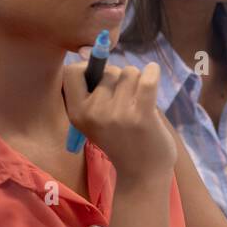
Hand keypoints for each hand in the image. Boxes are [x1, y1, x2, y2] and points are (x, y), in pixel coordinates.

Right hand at [63, 57, 175, 182]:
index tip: (100, 77)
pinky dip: (152, 72)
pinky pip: (147, 79)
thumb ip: (93, 92)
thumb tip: (90, 50)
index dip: (87, 67)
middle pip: (108, 70)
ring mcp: (117, 114)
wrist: (142, 175)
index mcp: (77, 113)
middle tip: (126, 101)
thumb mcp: (95, 121)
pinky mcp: (141, 115)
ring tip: (139, 103)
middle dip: (120, 79)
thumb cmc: (121, 142)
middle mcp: (93, 113)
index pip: (71, 72)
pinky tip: (154, 72)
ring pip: (129, 73)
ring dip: (137, 82)